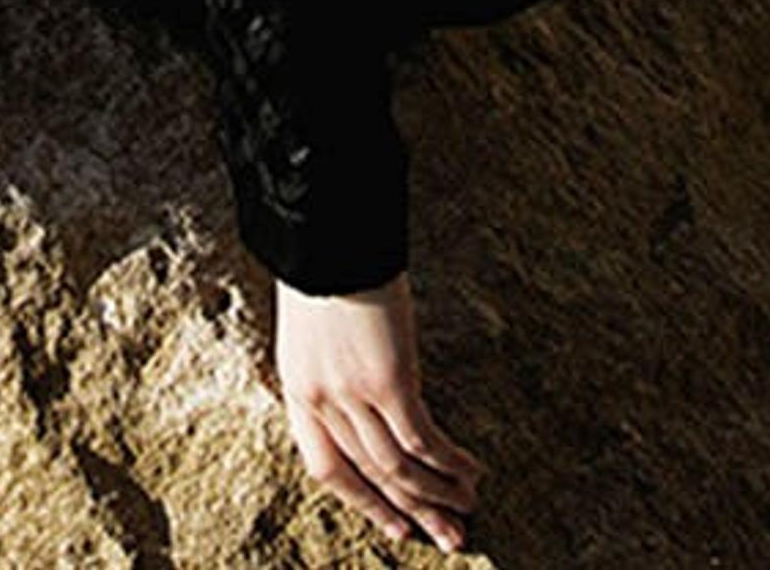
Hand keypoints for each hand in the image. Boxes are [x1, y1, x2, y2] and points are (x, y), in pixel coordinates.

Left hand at [275, 274, 479, 550]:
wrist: (327, 231)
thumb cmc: (327, 263)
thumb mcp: (316, 326)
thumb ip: (334, 364)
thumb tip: (370, 390)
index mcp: (296, 388)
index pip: (327, 468)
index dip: (365, 502)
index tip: (397, 526)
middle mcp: (320, 401)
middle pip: (369, 476)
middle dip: (412, 512)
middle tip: (450, 538)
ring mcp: (352, 395)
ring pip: (398, 467)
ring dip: (438, 493)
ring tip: (469, 505)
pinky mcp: (388, 382)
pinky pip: (421, 440)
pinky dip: (449, 462)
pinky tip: (472, 470)